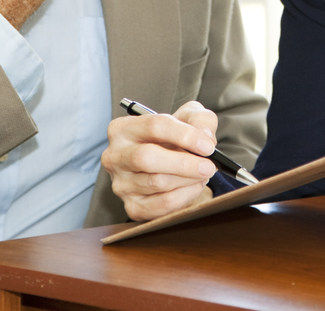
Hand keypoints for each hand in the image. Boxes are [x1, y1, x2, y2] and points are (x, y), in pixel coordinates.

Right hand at [102, 101, 219, 221]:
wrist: (168, 162)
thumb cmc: (174, 137)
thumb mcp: (187, 117)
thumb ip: (199, 120)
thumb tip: (205, 138)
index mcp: (122, 129)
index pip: (154, 126)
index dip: (184, 136)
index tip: (208, 146)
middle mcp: (115, 156)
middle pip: (147, 157)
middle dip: (184, 163)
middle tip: (209, 165)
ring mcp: (120, 184)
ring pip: (157, 182)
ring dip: (188, 179)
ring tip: (203, 173)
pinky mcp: (132, 206)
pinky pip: (162, 204)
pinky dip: (184, 196)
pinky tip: (195, 185)